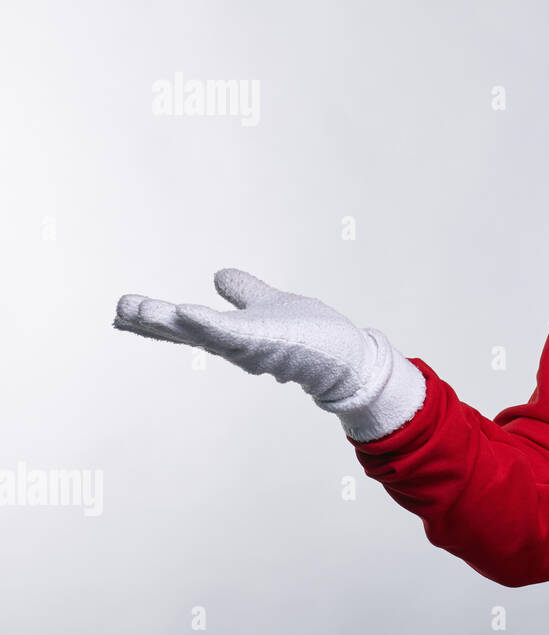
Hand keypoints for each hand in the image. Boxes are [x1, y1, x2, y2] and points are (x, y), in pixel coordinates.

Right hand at [113, 268, 426, 441]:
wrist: (346, 358)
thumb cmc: (310, 337)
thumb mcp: (269, 305)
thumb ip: (244, 293)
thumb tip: (218, 276)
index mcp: (231, 334)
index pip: (186, 326)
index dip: (154, 321)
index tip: (119, 313)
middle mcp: (234, 344)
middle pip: (185, 333)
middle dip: (150, 323)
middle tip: (117, 311)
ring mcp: (249, 345)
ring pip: (201, 332)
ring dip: (168, 322)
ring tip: (135, 309)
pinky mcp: (267, 342)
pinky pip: (234, 332)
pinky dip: (210, 323)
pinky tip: (186, 310)